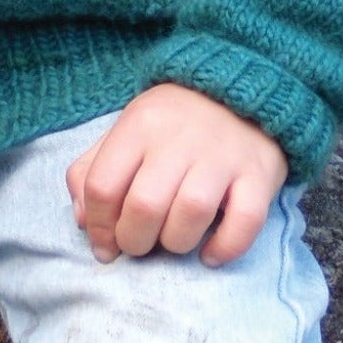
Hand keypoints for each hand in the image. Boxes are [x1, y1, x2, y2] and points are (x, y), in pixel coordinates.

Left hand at [65, 83, 287, 267]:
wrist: (238, 89)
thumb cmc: (173, 123)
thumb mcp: (127, 130)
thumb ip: (93, 170)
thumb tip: (83, 220)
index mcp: (140, 124)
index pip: (102, 185)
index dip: (98, 227)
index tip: (106, 244)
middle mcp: (180, 137)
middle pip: (144, 205)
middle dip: (134, 241)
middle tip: (140, 244)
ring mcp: (223, 154)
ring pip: (192, 214)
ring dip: (176, 243)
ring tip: (175, 241)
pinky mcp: (259, 173)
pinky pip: (244, 222)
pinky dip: (225, 247)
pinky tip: (211, 253)